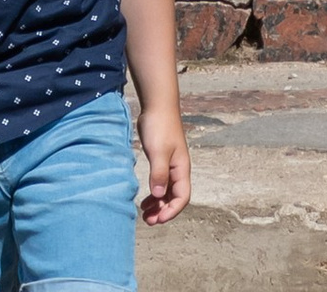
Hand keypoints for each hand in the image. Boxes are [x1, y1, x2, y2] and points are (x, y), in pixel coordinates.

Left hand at [136, 99, 190, 224]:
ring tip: (144, 214)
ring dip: (158, 204)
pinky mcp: (161, 161)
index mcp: (181, 169)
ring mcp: (169, 165)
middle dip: (163, 211)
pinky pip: (160, 184)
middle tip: (148, 221)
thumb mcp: (158, 151)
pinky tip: (144, 199)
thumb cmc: (160, 126)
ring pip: (166, 192)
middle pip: (174, 198)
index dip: (172, 211)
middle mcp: (178, 170)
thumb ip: (159, 173)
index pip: (182, 197)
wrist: (157, 105)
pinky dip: (154, 194)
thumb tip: (159, 195)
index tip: (158, 219)